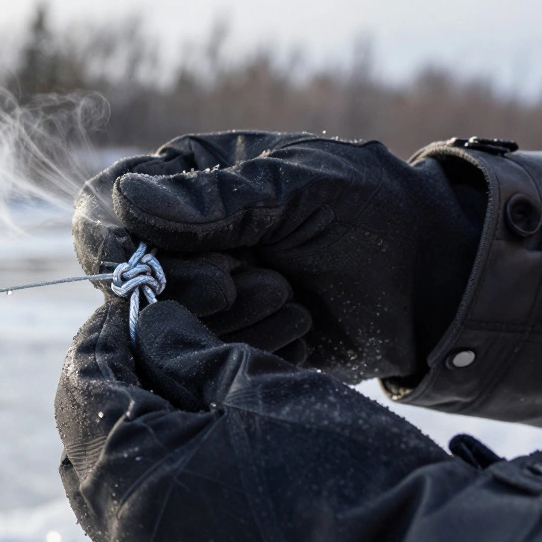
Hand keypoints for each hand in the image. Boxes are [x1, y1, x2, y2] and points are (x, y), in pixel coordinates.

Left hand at [56, 299, 460, 541]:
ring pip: (116, 493)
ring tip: (195, 402)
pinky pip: (150, 536)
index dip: (107, 333)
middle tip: (166, 349)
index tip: (141, 305)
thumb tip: (149, 328)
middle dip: (119, 387)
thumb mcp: (260, 386)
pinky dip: (164, 490)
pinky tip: (214, 460)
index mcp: (129, 480)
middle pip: (90, 442)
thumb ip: (185, 351)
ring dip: (141, 441)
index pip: (83, 384)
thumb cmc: (348, 473)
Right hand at [79, 131, 480, 381]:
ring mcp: (202, 296)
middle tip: (249, 281)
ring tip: (288, 296)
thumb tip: (127, 199)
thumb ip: (217, 199)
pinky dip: (248, 349)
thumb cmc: (374, 214)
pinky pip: (205, 361)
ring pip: (162, 327)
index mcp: (186, 180)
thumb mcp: (301, 188)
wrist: (437, 284)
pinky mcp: (228, 345)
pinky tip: (298, 328)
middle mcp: (181, 239)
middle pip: (127, 278)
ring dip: (225, 320)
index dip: (111, 242)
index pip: (103, 208)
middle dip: (184, 287)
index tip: (144, 271)